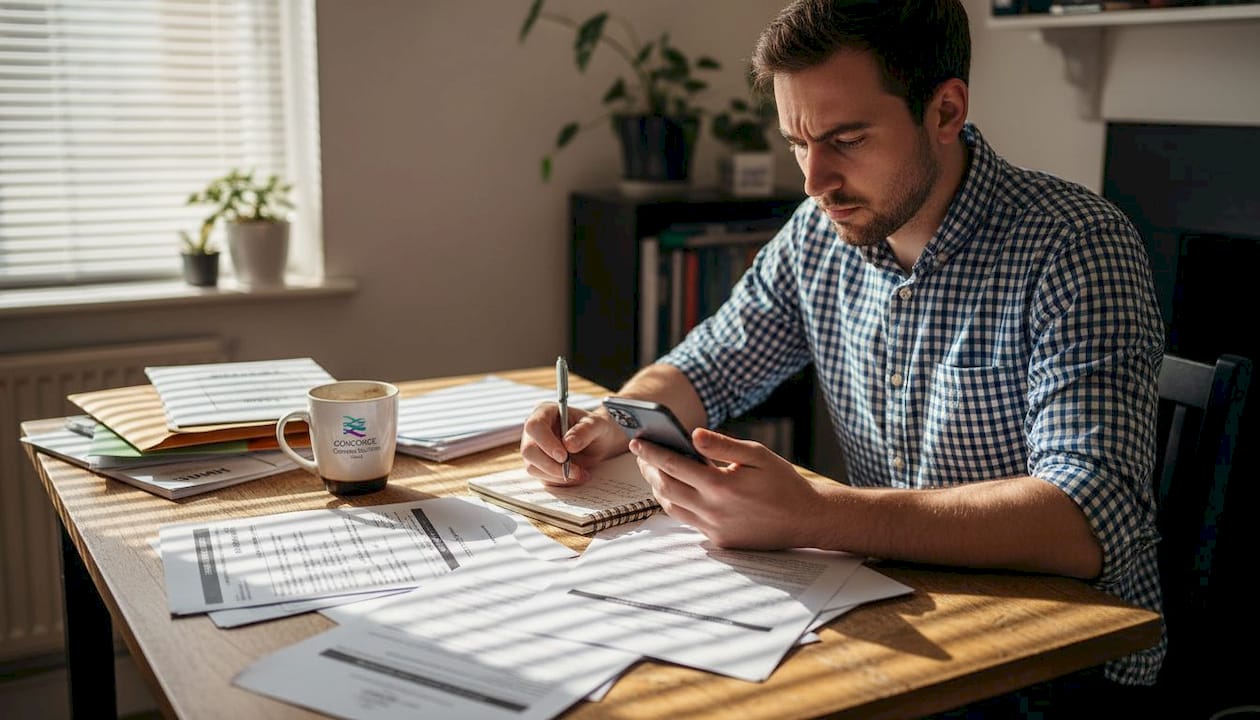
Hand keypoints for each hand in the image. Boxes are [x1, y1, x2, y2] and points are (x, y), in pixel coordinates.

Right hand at [520, 402, 628, 485]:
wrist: (599, 443)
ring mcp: (534, 449)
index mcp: (545, 412)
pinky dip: (560, 481)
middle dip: (552, 465)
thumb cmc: (596, 428)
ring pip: (533, 467)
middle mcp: (535, 431)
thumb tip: (568, 444)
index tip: (564, 456)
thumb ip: (585, 431)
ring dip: (558, 475)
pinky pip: (542, 478)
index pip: (534, 426)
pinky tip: (577, 475)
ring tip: (581, 473)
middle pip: (529, 451)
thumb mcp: (597, 425)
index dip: (546, 442)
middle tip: (576, 470)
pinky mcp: (538, 466)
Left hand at [629, 427, 826, 548]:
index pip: (674, 466)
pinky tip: (677, 489)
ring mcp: (714, 530)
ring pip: (672, 508)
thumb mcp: (757, 455)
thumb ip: (722, 445)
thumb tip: (692, 435)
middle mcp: (713, 511)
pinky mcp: (719, 542)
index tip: (637, 442)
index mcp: (721, 486)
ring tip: (655, 470)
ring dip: (659, 488)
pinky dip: (677, 503)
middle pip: (665, 489)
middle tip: (641, 454)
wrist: (807, 520)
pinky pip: (688, 521)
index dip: (652, 453)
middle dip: (649, 470)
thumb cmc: (783, 483)